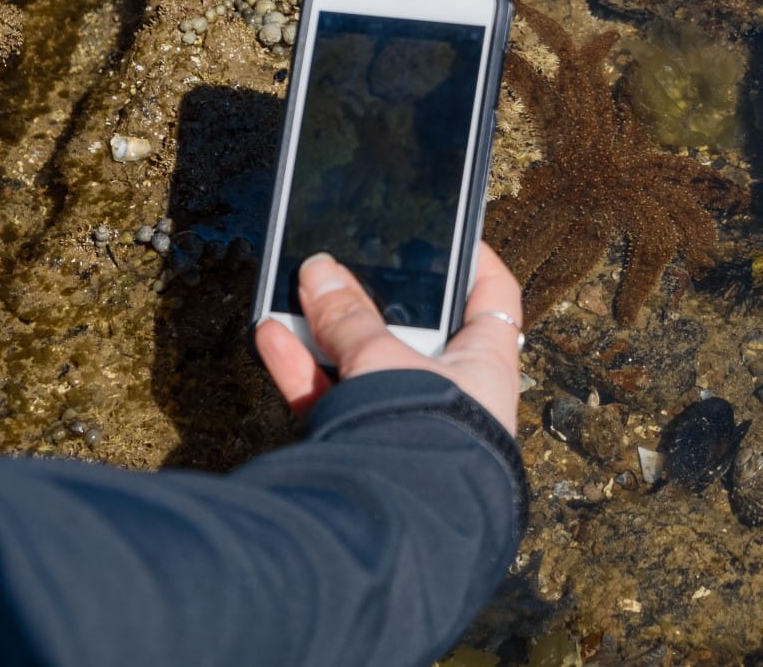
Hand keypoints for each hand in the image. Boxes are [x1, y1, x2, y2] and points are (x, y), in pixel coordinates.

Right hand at [254, 242, 522, 433]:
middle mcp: (454, 392)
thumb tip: (319, 270)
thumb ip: (349, 317)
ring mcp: (408, 421)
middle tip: (347, 262)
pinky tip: (271, 335)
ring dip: (328, 332)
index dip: (473, 262)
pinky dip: (305, 371)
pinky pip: (336, 400)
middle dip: (375, 300)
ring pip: (366, 364)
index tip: (447, 234)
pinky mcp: (367, 449)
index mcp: (486, 362)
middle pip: (417, 328)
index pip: (492, 295)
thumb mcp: (384, 358)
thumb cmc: (418, 435)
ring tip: (294, 292)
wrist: (393, 527)